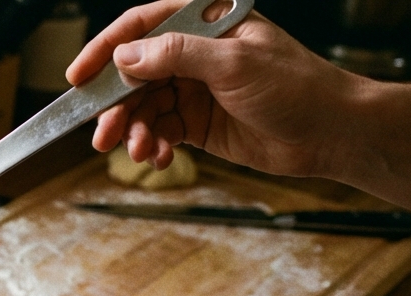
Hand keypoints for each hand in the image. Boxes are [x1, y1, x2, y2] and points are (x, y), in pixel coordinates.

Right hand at [64, 1, 361, 177]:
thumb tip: (126, 56)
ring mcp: (196, 88)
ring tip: (138, 152)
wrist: (332, 133)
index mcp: (207, 22)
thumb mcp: (234, 64)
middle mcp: (197, 53)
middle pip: (135, 74)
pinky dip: (154, 146)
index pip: (144, 26)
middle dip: (116, 106)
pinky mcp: (198, 122)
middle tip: (102, 133)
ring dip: (135, 131)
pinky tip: (159, 159)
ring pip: (144, 107)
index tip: (78, 76)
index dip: (106, 49)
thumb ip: (177, 56)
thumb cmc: (298, 87)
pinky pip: (161, 131)